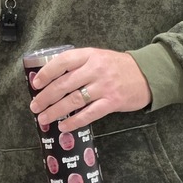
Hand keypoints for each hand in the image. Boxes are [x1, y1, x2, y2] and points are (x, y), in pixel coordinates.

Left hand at [29, 48, 151, 130]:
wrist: (148, 74)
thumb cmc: (118, 67)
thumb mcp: (98, 57)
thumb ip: (79, 64)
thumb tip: (52, 80)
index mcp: (90, 55)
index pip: (63, 61)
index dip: (46, 73)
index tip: (36, 84)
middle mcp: (96, 69)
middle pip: (64, 84)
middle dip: (46, 97)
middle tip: (35, 106)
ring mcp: (104, 86)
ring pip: (73, 100)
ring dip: (55, 111)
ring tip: (44, 118)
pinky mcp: (112, 102)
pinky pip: (89, 114)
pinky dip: (74, 122)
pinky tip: (64, 127)